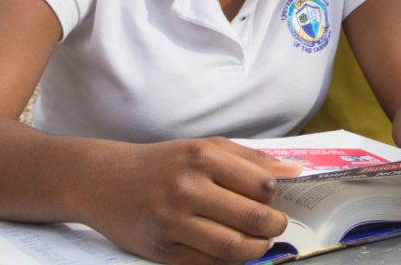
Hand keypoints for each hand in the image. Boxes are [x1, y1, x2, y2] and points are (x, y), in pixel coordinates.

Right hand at [82, 137, 301, 264]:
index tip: (275, 199)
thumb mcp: (207, 147)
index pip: (262, 185)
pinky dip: (228, 262)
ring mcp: (172, 222)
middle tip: (275, 225)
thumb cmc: (165, 163)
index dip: (277, 196)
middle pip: (252, 218)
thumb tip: (295, 171)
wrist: (105, 181)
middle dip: (274, 226)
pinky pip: (207, 264)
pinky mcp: (161, 250)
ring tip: (259, 241)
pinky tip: (232, 251)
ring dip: (256, 248)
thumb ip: (252, 160)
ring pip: (233, 247)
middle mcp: (187, 189)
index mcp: (203, 158)